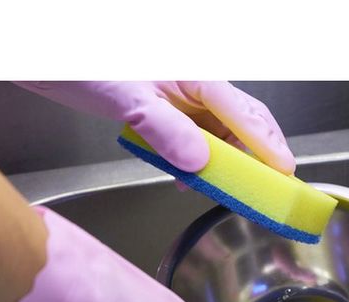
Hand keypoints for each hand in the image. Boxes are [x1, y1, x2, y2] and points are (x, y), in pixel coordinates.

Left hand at [14, 81, 295, 173]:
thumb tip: (199, 163)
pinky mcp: (177, 118)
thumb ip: (166, 130)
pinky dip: (201, 165)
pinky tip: (189, 178)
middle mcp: (201, 91)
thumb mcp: (131, 100)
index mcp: (199, 77)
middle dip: (258, 158)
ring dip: (227, 166)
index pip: (247, 113)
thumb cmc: (94, 68)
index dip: (269, 145)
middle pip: (245, 126)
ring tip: (227, 190)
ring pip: (225, 138)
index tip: (285, 173)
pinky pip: (201, 144)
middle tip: (268, 188)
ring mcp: (189, 105)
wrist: (64, 66)